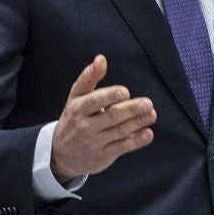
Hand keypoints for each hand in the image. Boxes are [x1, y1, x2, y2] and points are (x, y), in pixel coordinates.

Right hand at [50, 56, 155, 181]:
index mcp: (78, 108)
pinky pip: (122, 147)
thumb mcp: (76, 97)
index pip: (94, 100)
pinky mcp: (103, 155)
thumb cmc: (74, 119)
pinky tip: (148, 133)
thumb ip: (89, 77)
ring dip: (138, 123)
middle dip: (130, 110)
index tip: (125, 92)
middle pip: (111, 116)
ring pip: (119, 131)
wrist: (61, 155)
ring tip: (152, 114)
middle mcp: (85, 125)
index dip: (110, 96)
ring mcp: (94, 142)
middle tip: (147, 103)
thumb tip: (101, 59)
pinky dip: (136, 141)